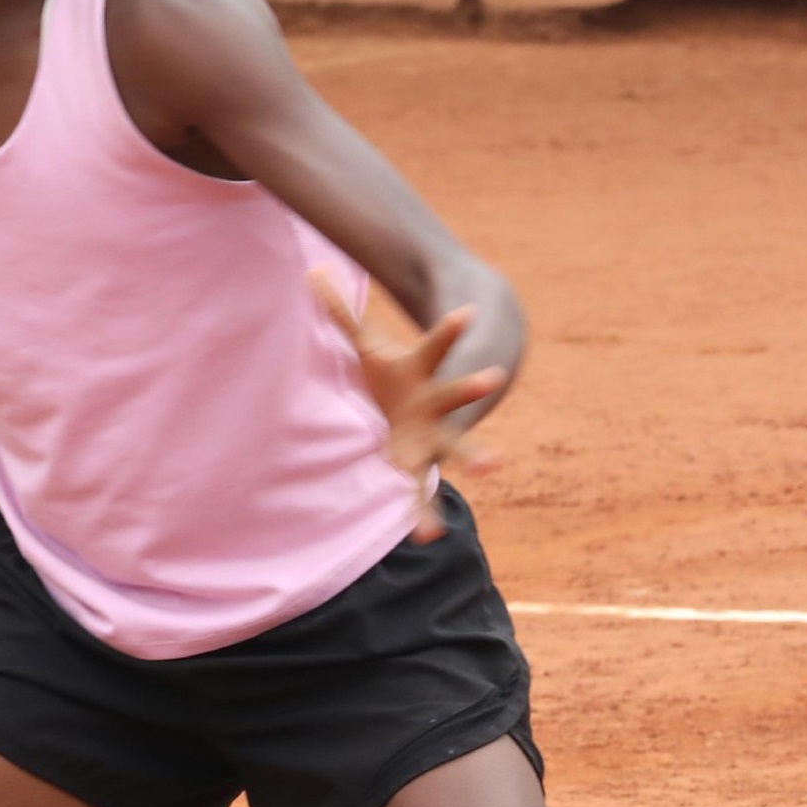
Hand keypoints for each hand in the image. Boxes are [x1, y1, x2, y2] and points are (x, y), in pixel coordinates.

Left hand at [312, 271, 505, 542]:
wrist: (419, 407)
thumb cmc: (390, 374)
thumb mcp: (364, 343)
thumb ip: (341, 312)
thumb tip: (312, 271)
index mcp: (424, 369)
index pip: (438, 344)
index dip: (450, 328)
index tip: (469, 311)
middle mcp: (437, 401)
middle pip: (456, 391)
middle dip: (473, 385)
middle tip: (494, 376)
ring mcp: (436, 434)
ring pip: (458, 443)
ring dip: (475, 454)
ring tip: (493, 465)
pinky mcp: (421, 465)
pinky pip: (424, 490)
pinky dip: (424, 511)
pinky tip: (427, 535)